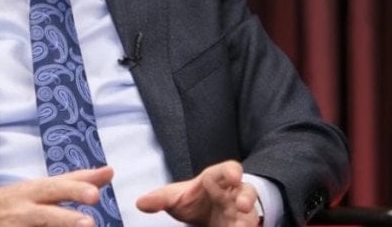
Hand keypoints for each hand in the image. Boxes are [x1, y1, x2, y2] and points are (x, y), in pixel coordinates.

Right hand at [0, 166, 113, 226]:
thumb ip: (74, 182)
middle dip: (66, 218)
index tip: (96, 193)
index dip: (76, 189)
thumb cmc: (9, 202)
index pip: (56, 188)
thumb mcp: (37, 188)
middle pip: (46, 214)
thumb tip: (110, 172)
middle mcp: (22, 210)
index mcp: (31, 192)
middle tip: (89, 223)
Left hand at [136, 160, 260, 226]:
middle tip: (242, 205)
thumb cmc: (193, 199)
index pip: (227, 170)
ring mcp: (240, 213)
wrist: (205, 214)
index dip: (231, 171)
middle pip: (247, 190)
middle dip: (246, 197)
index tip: (234, 175)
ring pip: (250, 214)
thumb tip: (140, 203)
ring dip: (247, 220)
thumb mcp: (176, 197)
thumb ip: (160, 199)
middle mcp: (233, 194)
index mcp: (217, 179)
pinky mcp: (241, 226)